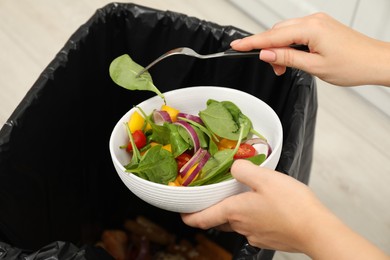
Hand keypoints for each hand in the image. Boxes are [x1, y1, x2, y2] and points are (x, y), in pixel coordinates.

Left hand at [181, 160, 389, 258]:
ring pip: (237, 222)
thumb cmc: (292, 205)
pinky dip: (252, 216)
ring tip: (243, 196)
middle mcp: (241, 227)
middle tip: (215, 195)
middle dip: (214, 209)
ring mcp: (255, 235)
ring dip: (235, 211)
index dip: (189, 216)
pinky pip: (253, 226)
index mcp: (235, 212)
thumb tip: (233, 167)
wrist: (316, 230)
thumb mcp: (265, 177)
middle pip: (219, 219)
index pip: (202, 219)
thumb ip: (244, 169)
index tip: (182, 212)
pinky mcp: (268, 239)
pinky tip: (264, 207)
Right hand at [231, 13, 389, 86]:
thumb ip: (287, 58)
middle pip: (278, 32)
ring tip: (284, 67)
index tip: (236, 45)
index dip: (252, 42)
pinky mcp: (321, 27)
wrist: (375, 61)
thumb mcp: (315, 66)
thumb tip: (266, 54)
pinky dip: (290, 46)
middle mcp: (313, 21)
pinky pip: (297, 34)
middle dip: (269, 50)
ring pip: (286, 33)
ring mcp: (318, 23)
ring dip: (280, 50)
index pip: (273, 36)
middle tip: (274, 69)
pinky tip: (292, 58)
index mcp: (311, 29)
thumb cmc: (352, 64)